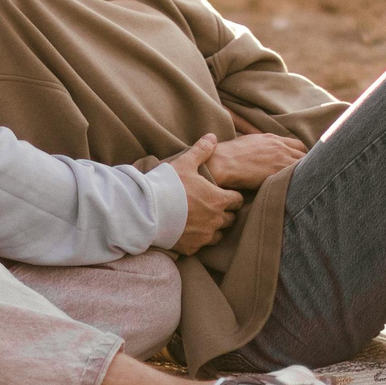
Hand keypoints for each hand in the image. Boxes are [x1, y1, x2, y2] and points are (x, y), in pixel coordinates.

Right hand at [169, 135, 241, 253]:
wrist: (147, 211)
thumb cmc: (168, 185)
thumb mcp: (186, 163)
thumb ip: (202, 150)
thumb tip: (212, 137)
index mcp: (219, 200)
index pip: (238, 200)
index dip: (232, 196)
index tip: (224, 194)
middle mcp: (216, 220)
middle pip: (231, 219)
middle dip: (225, 213)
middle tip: (213, 206)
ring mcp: (204, 236)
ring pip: (219, 235)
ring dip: (215, 228)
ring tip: (203, 220)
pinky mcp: (191, 248)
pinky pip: (201, 245)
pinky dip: (198, 239)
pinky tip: (188, 231)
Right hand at [203, 132, 304, 189]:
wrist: (223, 162)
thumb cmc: (230, 154)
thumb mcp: (248, 141)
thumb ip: (261, 144)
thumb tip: (263, 151)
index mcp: (273, 139)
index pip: (298, 145)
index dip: (302, 154)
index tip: (303, 163)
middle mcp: (280, 147)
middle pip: (305, 155)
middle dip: (308, 164)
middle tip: (307, 175)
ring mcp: (281, 160)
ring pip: (305, 166)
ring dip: (306, 174)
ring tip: (305, 185)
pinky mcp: (279, 173)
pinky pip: (299, 175)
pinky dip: (301, 181)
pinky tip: (300, 190)